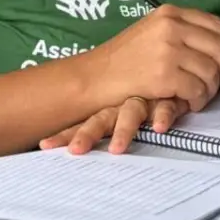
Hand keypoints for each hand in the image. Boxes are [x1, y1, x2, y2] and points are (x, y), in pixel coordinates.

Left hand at [39, 97, 187, 154]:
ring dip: (124, 131)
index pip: (84, 122)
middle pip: (101, 120)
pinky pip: (166, 107)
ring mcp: (145, 100)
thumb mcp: (126, 110)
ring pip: (131, 113)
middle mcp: (122, 105)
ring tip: (117, 149)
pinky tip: (160, 127)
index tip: (44, 145)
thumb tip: (71, 147)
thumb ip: (109, 124)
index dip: (65, 134)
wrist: (175, 69)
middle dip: (87, 135)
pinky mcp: (168, 99)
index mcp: (108, 109)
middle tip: (75, 150)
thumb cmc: (148, 96)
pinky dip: (163, 116)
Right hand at [84, 4, 219, 112]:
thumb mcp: (151, 32)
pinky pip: (197, 89)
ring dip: (212, 89)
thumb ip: (180, 31)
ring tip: (203, 97)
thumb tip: (219, 43)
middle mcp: (171, 27)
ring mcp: (168, 50)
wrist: (92, 77)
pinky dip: (198, 100)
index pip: (216, 25)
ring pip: (211, 71)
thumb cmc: (122, 59)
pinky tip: (191, 104)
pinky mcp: (164, 75)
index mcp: (170, 13)